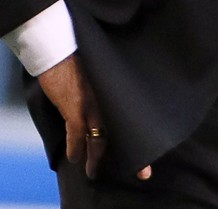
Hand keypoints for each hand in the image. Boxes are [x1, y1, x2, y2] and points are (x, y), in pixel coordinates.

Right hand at [35, 54, 151, 181]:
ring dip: (95, 159)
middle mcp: (112, 100)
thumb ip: (116, 83)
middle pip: (126, 134)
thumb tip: (120, 94)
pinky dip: (75, 150)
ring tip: (93, 171)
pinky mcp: (75, 109)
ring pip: (100, 141)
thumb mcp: (107, 67)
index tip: (156, 147)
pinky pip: (77, 138)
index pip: (138, 117)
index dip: (147, 135)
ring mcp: (94, 106)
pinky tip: (74, 158)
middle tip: (142, 173)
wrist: (61, 44)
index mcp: (122, 89)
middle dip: (134, 157)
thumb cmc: (83, 51)